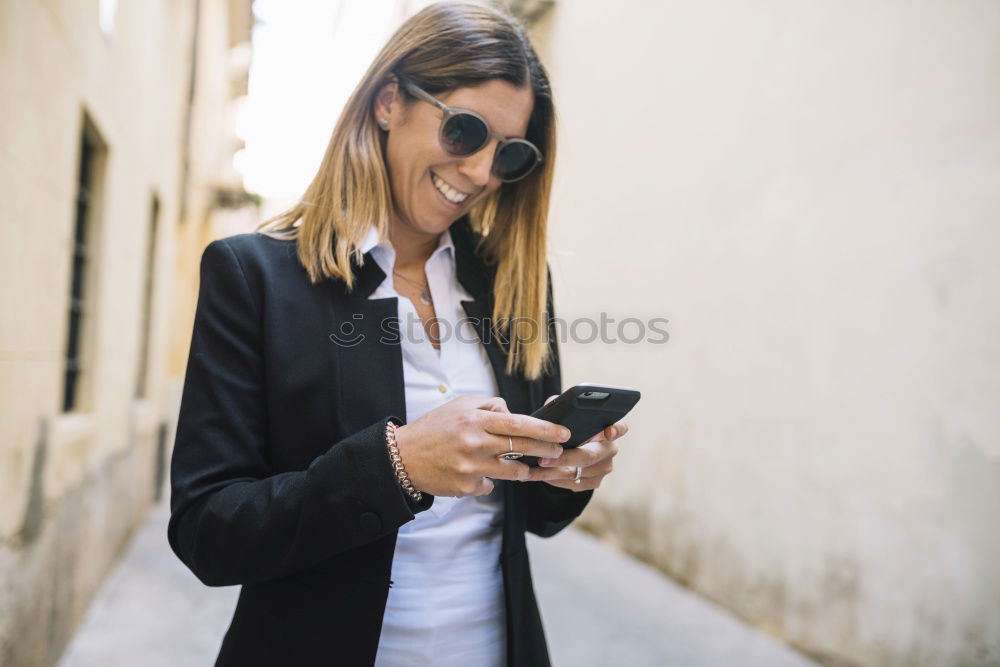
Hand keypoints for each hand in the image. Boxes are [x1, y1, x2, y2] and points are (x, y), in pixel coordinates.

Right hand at [393, 396, 570, 497]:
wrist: (402, 458)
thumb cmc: (434, 428)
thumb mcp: (459, 406)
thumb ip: (489, 406)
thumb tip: (514, 414)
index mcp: (475, 421)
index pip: (519, 423)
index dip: (545, 429)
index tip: (563, 432)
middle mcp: (475, 444)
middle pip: (522, 447)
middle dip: (547, 450)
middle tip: (559, 451)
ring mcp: (471, 468)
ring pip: (513, 471)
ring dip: (522, 468)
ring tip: (522, 464)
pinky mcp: (466, 487)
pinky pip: (491, 485)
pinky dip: (490, 479)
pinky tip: (478, 472)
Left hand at [524, 394, 627, 490]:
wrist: (565, 446)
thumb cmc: (564, 425)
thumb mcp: (562, 412)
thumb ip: (560, 406)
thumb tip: (553, 406)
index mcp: (607, 427)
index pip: (620, 428)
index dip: (616, 430)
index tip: (607, 432)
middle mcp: (610, 449)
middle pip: (590, 456)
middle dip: (564, 458)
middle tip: (542, 459)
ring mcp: (604, 468)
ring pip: (578, 473)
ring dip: (552, 472)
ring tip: (531, 469)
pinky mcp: (594, 482)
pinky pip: (574, 484)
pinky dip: (553, 480)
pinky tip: (537, 475)